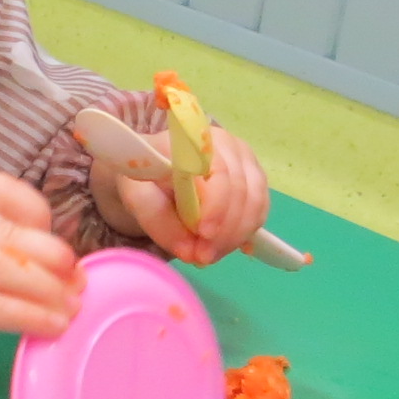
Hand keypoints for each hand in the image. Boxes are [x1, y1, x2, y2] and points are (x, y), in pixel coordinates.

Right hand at [0, 173, 79, 392]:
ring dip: (48, 291)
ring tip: (72, 309)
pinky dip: (30, 317)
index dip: (35, 209)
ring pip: (4, 269)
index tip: (57, 241)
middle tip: (78, 281)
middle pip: (6, 231)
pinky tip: (50, 327)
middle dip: (52, 257)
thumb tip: (62, 268)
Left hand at [96, 126, 269, 266]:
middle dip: (225, 230)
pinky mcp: (254, 175)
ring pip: (255, 200)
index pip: (219, 171)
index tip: (204, 235)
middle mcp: (225, 143)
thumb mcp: (137, 198)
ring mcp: (244, 158)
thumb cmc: (145, 178)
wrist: (155, 167)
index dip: (216, 206)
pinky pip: (260, 207)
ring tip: (210, 255)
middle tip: (203, 257)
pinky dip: (245, 231)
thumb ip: (159, 222)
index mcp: (194, 140)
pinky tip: (225, 246)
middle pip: (241, 189)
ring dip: (236, 235)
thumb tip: (189, 252)